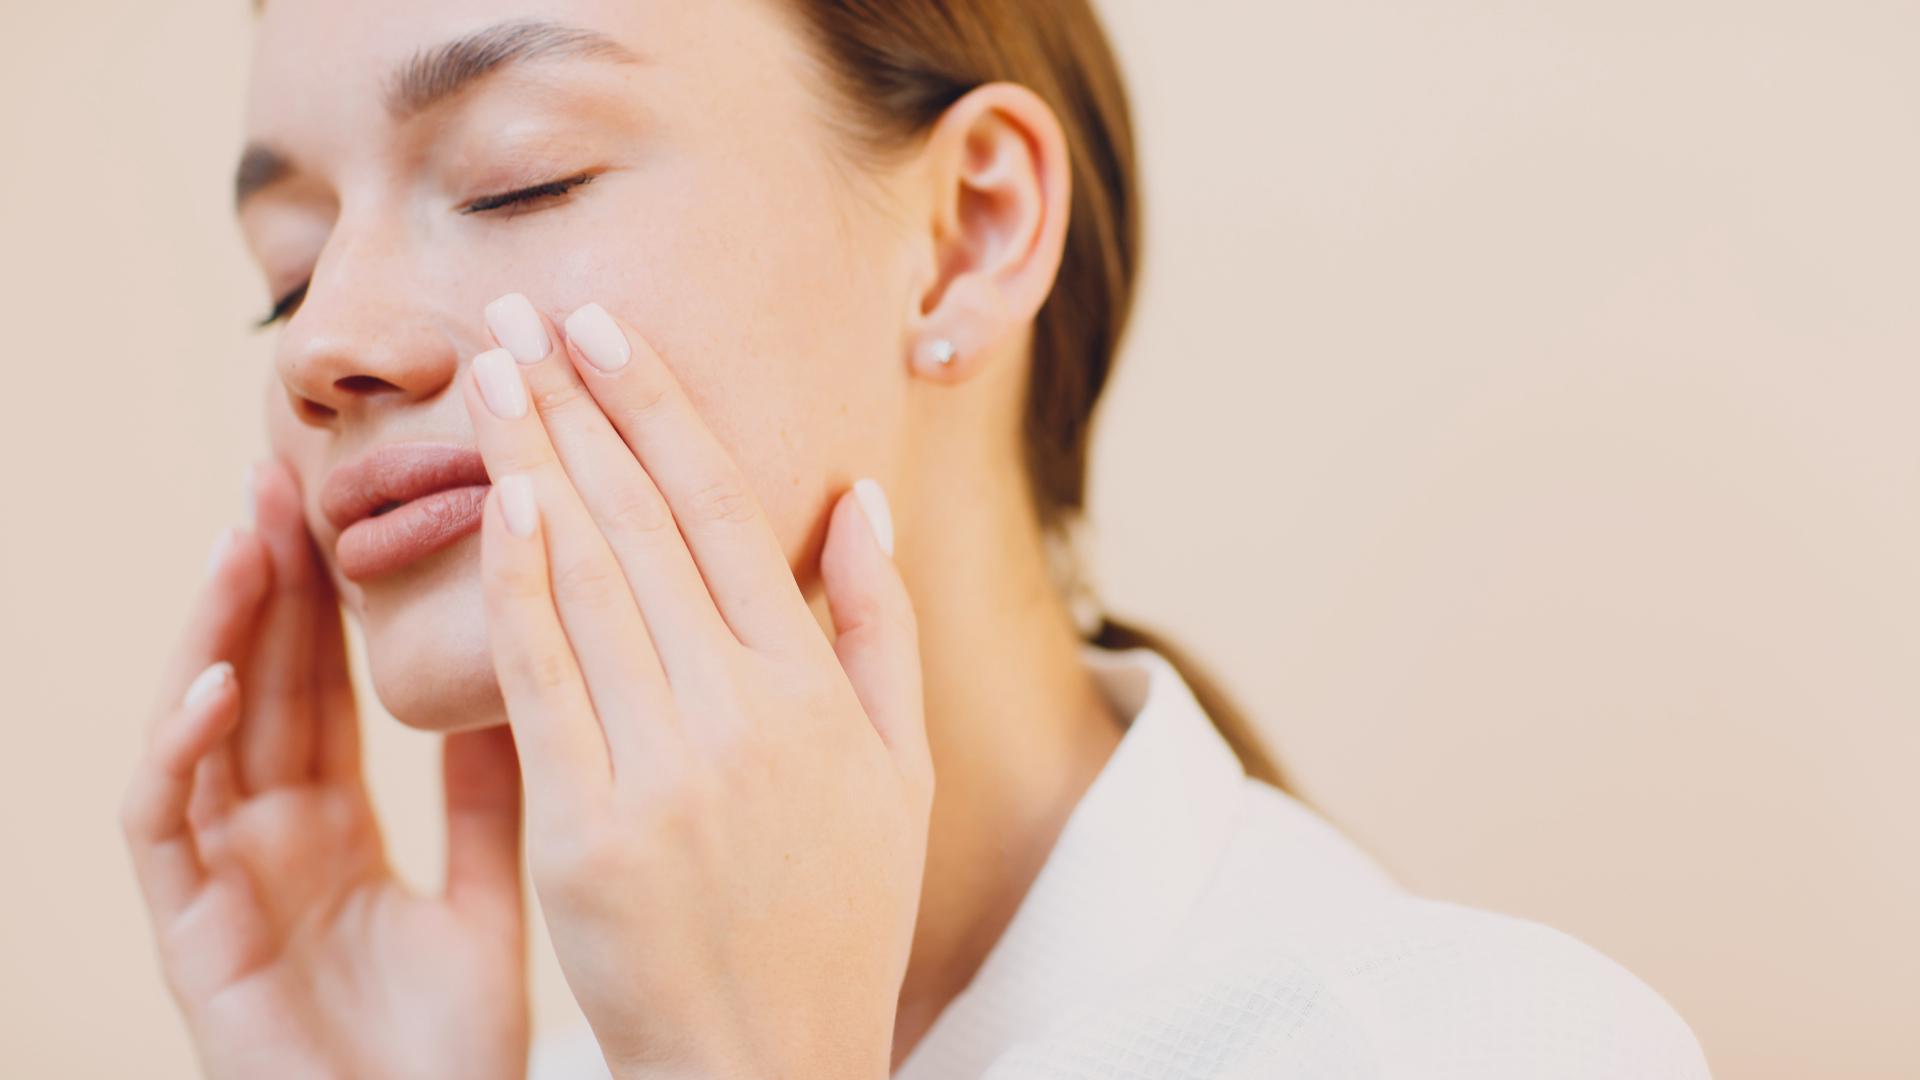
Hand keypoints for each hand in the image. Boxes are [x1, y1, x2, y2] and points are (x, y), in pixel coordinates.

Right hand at [121, 461, 528, 1079]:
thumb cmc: (454, 1048)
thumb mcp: (491, 893)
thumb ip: (494, 795)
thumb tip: (529, 674)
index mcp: (334, 827)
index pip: (321, 686)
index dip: (326, 599)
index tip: (346, 503)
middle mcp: (269, 842)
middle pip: (258, 688)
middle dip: (265, 585)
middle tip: (282, 477)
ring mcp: (222, 885)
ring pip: (199, 731)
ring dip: (215, 634)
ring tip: (245, 539)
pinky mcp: (191, 937)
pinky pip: (165, 827)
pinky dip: (182, 751)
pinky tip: (217, 682)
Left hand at [467, 298, 931, 1078]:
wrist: (767, 1065)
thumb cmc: (837, 917)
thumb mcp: (900, 773)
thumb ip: (881, 629)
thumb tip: (862, 497)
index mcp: (815, 690)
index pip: (729, 511)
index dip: (660, 408)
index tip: (607, 329)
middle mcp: (742, 712)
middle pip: (646, 524)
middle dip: (578, 406)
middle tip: (522, 316)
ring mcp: (662, 768)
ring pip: (589, 580)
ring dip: (535, 463)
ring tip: (491, 376)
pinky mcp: (587, 829)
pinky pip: (543, 681)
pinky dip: (514, 581)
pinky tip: (491, 502)